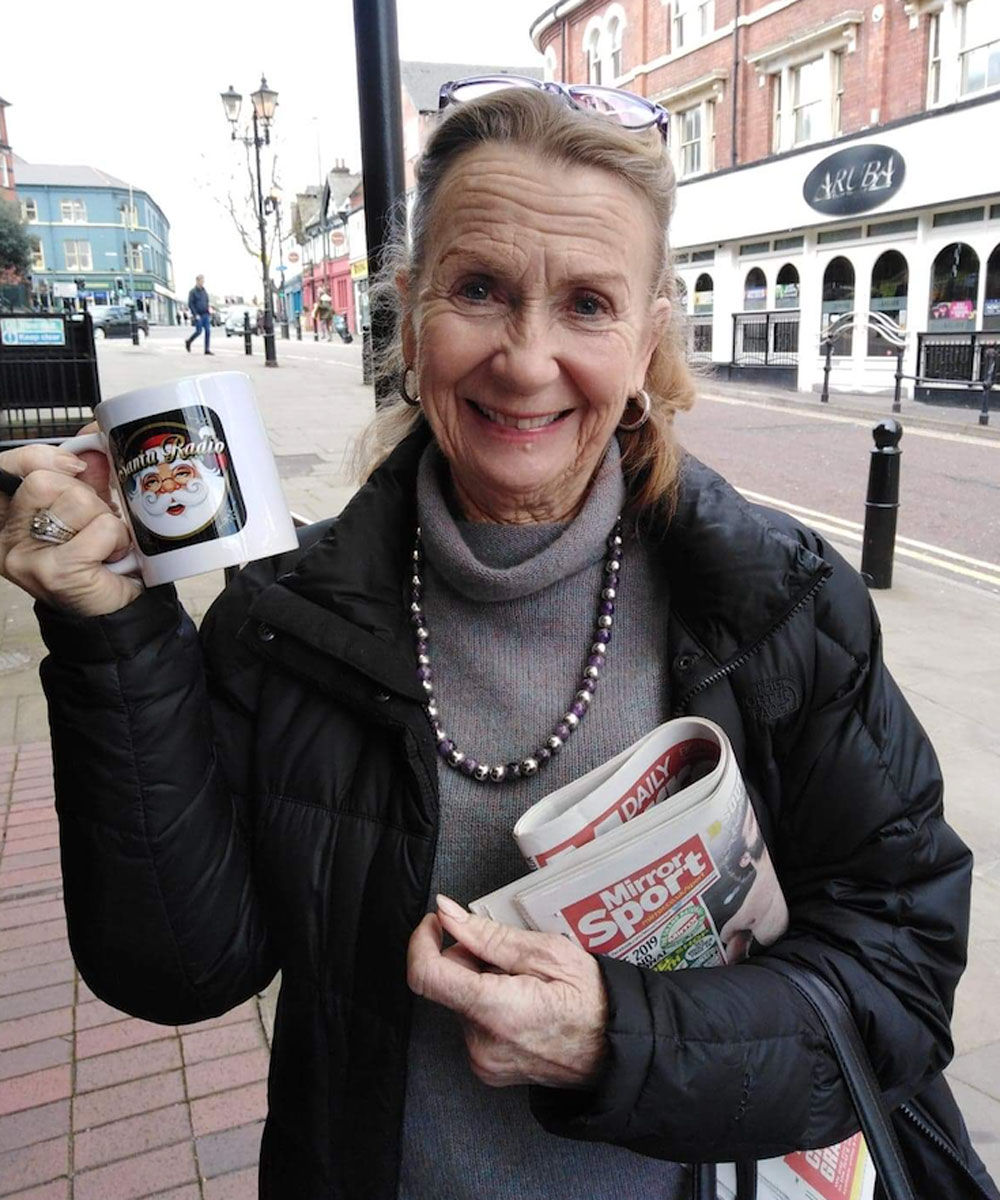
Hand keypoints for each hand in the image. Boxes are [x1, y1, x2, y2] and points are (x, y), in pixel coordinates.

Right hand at [0, 440, 140, 616]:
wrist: (111, 610)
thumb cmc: (95, 559)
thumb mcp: (85, 510)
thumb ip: (85, 476)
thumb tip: (95, 441)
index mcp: (6, 516)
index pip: (7, 467)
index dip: (43, 456)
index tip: (75, 466)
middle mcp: (6, 537)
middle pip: (44, 480)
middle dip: (84, 494)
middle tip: (96, 520)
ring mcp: (25, 556)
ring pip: (74, 500)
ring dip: (104, 518)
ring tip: (106, 541)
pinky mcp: (54, 572)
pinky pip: (99, 529)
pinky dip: (116, 539)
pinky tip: (111, 556)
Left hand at [407, 895, 607, 1088]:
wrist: (616, 1050)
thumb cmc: (592, 1000)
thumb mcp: (547, 952)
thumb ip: (488, 935)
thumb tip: (447, 914)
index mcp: (495, 1011)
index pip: (426, 974)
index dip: (423, 940)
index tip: (438, 923)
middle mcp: (481, 1042)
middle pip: (447, 984)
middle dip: (469, 959)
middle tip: (511, 957)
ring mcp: (483, 1060)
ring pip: (460, 1001)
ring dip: (480, 982)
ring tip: (525, 983)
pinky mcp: (486, 1068)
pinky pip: (472, 1022)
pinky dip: (487, 1005)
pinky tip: (521, 1003)